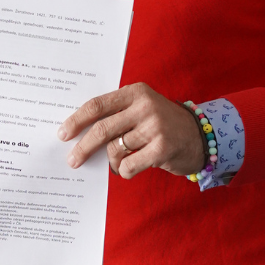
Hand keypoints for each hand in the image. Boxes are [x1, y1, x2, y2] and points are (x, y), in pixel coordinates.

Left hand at [58, 83, 205, 179]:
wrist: (201, 136)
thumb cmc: (161, 123)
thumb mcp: (140, 108)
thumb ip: (116, 114)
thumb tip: (79, 133)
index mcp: (135, 92)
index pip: (97, 105)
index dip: (77, 120)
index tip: (63, 134)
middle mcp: (144, 106)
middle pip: (102, 129)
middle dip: (83, 147)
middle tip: (72, 160)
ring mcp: (154, 127)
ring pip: (115, 149)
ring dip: (111, 161)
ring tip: (117, 163)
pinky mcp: (162, 149)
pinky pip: (129, 165)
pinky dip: (123, 171)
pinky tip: (128, 169)